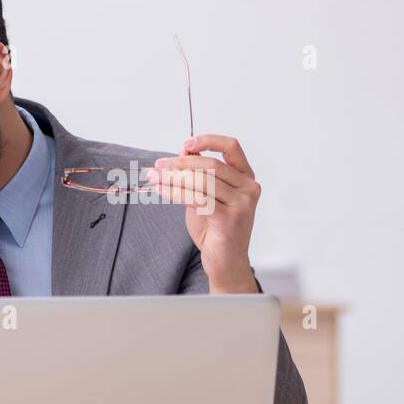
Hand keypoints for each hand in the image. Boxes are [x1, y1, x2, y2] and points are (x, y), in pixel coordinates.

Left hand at [147, 134, 260, 293]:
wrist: (225, 263)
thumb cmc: (216, 231)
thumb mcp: (205, 196)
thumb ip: (198, 175)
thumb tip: (184, 151)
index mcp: (245, 178)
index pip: (231, 147)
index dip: (208, 141)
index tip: (186, 143)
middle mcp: (248, 188)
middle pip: (211, 164)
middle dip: (180, 163)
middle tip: (158, 165)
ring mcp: (242, 204)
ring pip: (202, 181)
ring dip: (173, 177)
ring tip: (155, 177)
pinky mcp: (230, 219)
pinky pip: (198, 199)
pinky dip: (176, 192)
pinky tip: (162, 190)